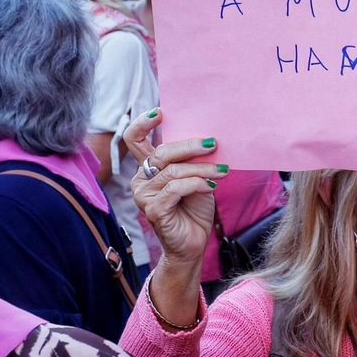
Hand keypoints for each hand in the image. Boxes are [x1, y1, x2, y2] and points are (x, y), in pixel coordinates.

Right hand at [122, 108, 219, 324]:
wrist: (193, 243)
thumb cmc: (194, 208)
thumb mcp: (195, 177)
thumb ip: (192, 159)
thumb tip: (208, 138)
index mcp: (148, 167)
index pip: (134, 139)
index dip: (143, 123)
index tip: (161, 112)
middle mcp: (140, 179)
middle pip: (161, 152)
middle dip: (190, 146)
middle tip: (214, 144)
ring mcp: (144, 196)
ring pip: (173, 171)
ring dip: (202, 169)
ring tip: (223, 170)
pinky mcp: (153, 210)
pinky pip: (176, 188)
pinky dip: (197, 184)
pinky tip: (211, 188)